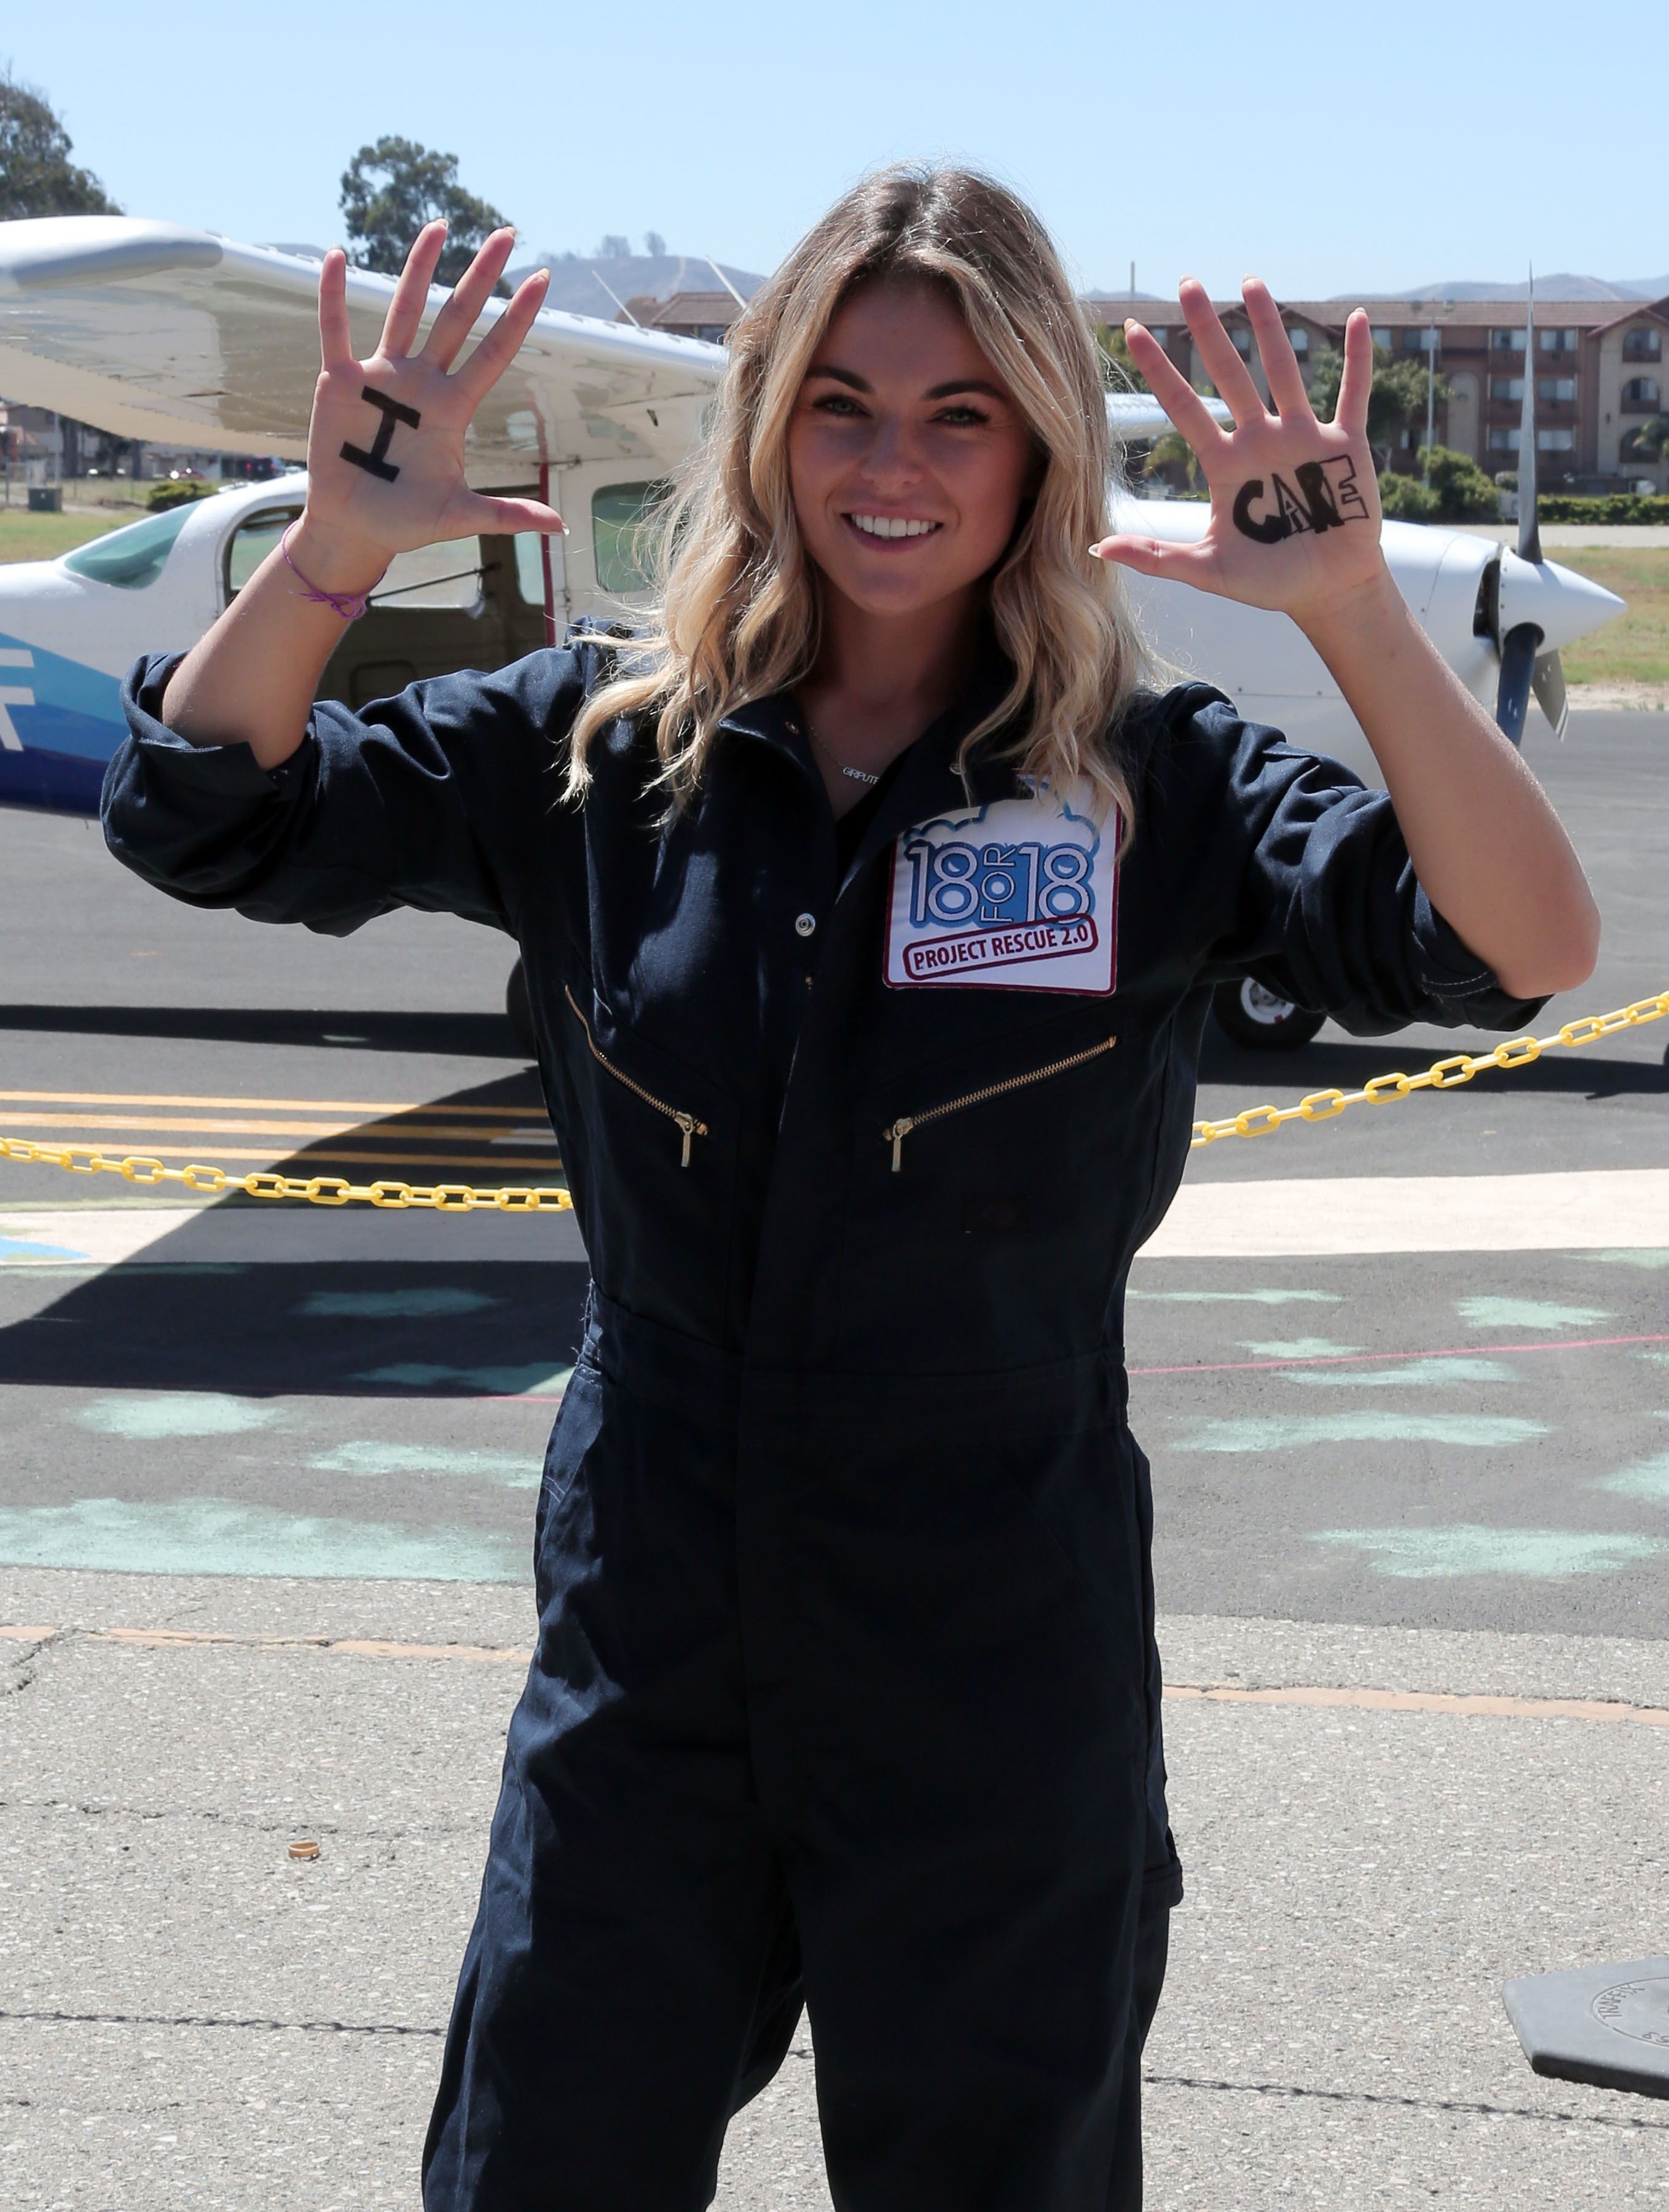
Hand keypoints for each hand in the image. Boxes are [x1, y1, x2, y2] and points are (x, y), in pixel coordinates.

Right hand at [295, 223, 563, 588]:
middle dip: (481, 277)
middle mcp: (422, 382)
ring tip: (440, 226)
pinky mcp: (340, 381)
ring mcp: (381, 376)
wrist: (355, 528)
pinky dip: (334, 296)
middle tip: (507, 233)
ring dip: (420, 268)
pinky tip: (337, 258)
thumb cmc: (407, 522)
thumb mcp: (459, 517)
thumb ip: (505, 515)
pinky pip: (335, 331)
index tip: (544, 279)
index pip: (494, 353)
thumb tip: (559, 526)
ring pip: (404, 310)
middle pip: (457, 317)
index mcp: (453, 408)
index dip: (518, 317)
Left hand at [1092, 280, 1386, 633]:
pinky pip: (1352, 393)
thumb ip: (1156, 557)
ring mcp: (1303, 437)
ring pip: (1283, 370)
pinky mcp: (1346, 445)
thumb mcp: (1207, 571)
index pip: (1185, 409)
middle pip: (1229, 374)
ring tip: (1251, 282)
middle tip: (1187, 283)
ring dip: (1269, 327)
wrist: (1327, 593)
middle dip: (1208, 332)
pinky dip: (1357, 360)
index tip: (1131, 331)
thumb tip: (1096, 546)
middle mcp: (1260, 440)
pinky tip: (1355, 319)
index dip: (1159, 371)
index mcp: (1226, 465)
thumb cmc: (1268, 582)